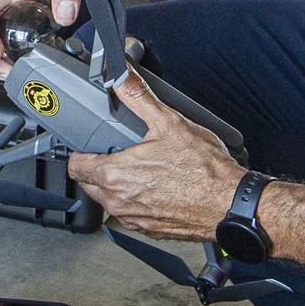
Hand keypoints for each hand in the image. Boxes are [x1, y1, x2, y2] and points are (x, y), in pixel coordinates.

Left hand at [69, 69, 242, 241]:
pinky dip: (136, 201)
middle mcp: (118, 202)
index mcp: (115, 175)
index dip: (80, 152)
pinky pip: (129, 215)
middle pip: (89, 184)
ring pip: (109, 201)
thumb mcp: (169, 122)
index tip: (89, 146)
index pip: (75, 166)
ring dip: (116, 187)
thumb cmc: (204, 170)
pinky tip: (156, 187)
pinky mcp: (148, 230)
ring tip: (140, 169)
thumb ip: (138, 97)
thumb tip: (122, 76)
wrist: (229, 203)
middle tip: (118, 154)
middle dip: (98, 169)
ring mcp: (133, 219)